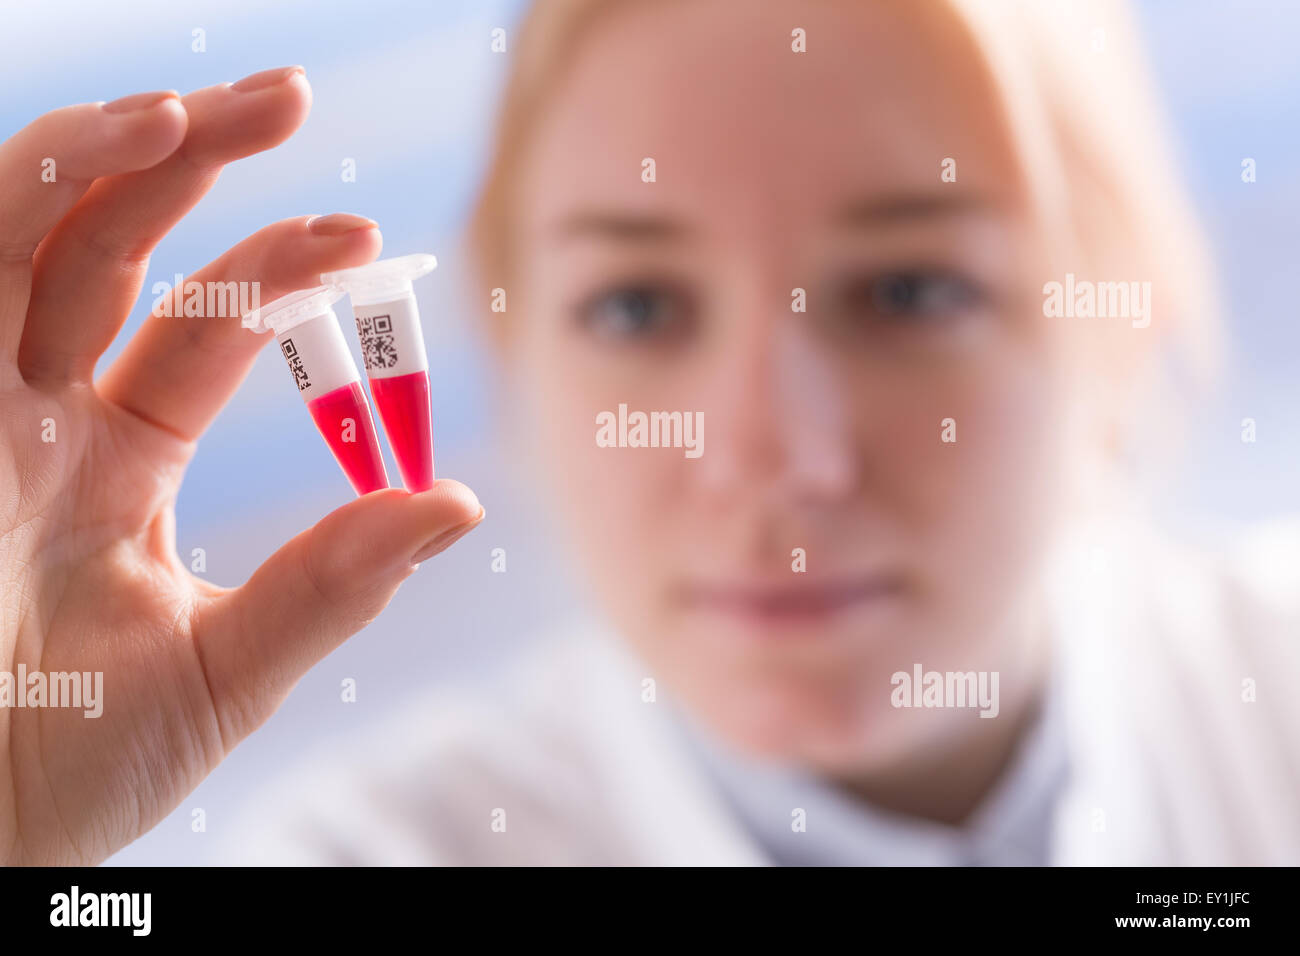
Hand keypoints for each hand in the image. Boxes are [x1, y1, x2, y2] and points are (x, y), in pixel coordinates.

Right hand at [0, 68, 482, 863]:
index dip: (276, 273)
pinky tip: (105, 146)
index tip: (363, 241)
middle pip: (111, 250)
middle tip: (286, 96)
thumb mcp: (222, 669)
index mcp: (112, 464)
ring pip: (25, 235)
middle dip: (192, 165)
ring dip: (102, 157)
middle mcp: (34, 417)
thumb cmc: (74, 770)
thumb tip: (458, 502)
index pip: (199, 331)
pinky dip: (23, 194)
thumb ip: (330, 583)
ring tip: (198, 108)